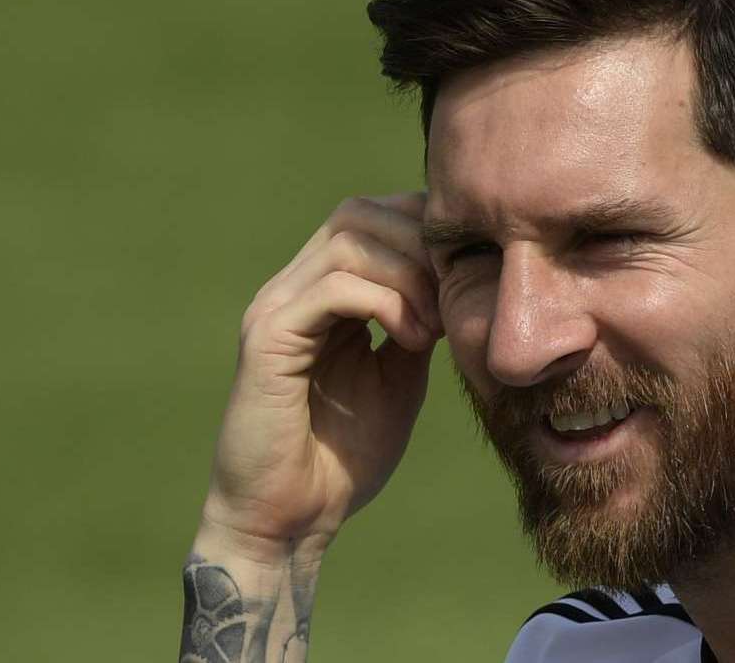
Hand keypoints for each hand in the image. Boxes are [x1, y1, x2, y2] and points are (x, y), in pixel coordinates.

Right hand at [201, 193, 439, 559]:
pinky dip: (384, 302)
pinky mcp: (267, 339)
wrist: (290, 519)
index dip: (423, 232)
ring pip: (348, 241)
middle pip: (357, 213)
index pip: (371, 219)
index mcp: (319, 295)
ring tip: (436, 323)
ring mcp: (275, 309)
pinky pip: (332, 289)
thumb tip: (456, 287)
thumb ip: (416, 327)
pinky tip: (411, 339)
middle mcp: (291, 290)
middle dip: (419, 243)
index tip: (467, 276)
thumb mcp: (398, 379)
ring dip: (409, 274)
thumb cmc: (341, 458)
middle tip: (457, 292)